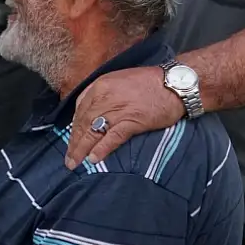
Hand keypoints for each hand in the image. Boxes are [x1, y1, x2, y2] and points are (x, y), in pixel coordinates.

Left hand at [66, 65, 184, 168]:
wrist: (175, 83)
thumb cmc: (149, 82)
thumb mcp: (119, 81)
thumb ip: (104, 95)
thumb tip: (94, 114)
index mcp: (100, 85)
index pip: (80, 109)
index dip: (73, 127)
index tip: (71, 139)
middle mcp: (104, 96)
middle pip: (83, 123)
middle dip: (73, 142)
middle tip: (68, 158)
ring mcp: (118, 109)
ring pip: (93, 131)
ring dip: (81, 149)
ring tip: (75, 163)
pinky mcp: (132, 121)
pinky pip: (112, 137)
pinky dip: (101, 149)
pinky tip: (94, 159)